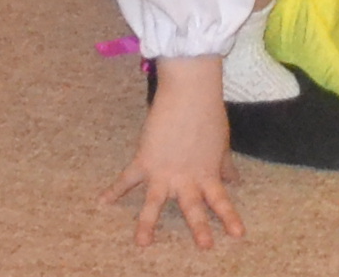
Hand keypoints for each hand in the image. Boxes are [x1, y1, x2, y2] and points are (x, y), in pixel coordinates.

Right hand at [104, 60, 243, 250]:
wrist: (189, 92)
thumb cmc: (209, 113)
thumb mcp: (220, 142)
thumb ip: (224, 165)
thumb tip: (234, 180)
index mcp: (206, 173)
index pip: (220, 200)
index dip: (229, 218)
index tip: (237, 235)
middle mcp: (186, 177)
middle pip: (192, 208)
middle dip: (198, 229)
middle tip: (204, 246)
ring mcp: (164, 171)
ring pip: (155, 203)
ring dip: (148, 224)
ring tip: (142, 243)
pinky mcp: (145, 160)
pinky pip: (127, 179)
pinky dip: (114, 190)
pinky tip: (101, 201)